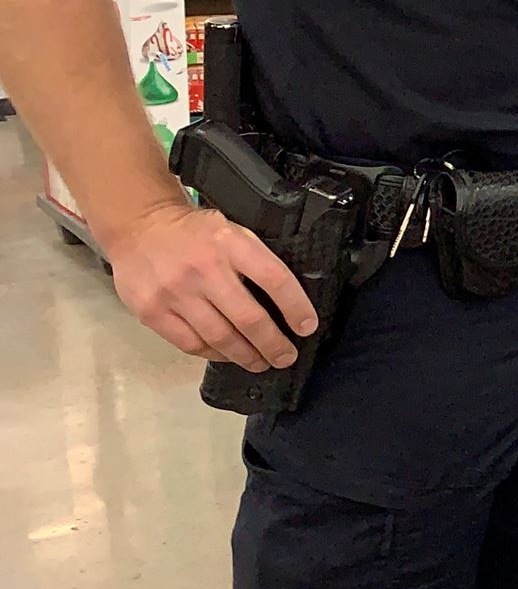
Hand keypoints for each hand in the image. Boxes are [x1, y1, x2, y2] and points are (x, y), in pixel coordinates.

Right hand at [104, 197, 318, 371]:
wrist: (139, 226)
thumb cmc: (194, 232)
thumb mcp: (232, 231)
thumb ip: (256, 259)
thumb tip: (286, 300)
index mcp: (231, 243)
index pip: (274, 279)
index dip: (296, 307)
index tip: (306, 327)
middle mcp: (204, 269)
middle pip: (249, 318)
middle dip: (273, 344)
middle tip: (286, 357)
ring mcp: (175, 293)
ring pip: (220, 337)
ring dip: (246, 356)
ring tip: (260, 362)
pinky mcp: (152, 312)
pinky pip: (190, 343)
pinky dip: (213, 354)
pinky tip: (227, 355)